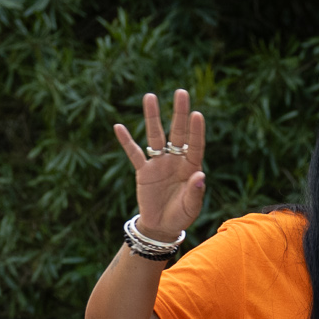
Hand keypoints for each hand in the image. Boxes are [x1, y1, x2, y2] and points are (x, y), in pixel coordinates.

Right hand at [110, 88, 208, 240]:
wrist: (161, 226)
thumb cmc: (180, 215)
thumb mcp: (191, 207)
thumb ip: (195, 192)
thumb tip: (200, 175)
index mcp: (191, 167)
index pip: (195, 145)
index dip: (196, 131)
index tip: (197, 114)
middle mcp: (175, 160)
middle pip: (177, 133)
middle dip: (179, 113)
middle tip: (181, 92)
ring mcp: (158, 163)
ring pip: (155, 137)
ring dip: (152, 117)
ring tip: (150, 96)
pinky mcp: (143, 171)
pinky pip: (134, 153)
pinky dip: (126, 141)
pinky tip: (118, 126)